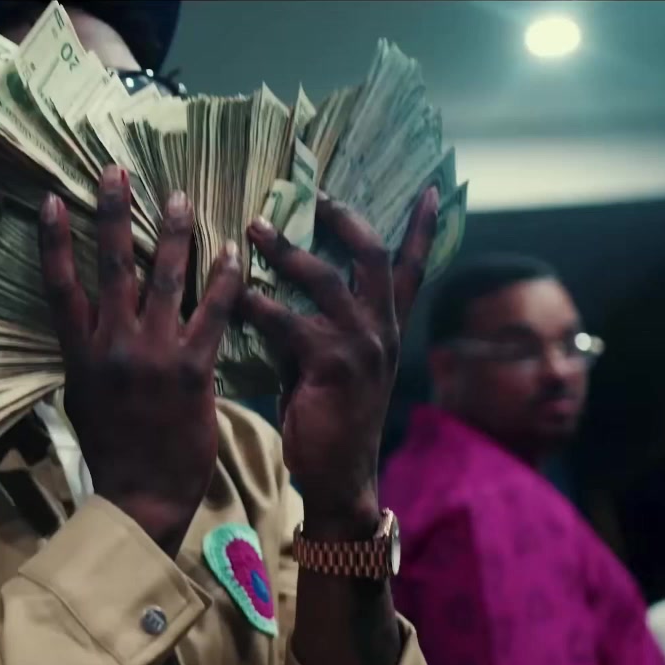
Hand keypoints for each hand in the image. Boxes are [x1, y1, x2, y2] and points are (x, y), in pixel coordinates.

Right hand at [39, 165, 243, 554]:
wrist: (142, 493)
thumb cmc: (111, 448)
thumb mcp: (80, 399)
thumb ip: (84, 356)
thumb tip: (82, 323)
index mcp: (80, 353)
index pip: (60, 286)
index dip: (55, 241)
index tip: (54, 200)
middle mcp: (112, 344)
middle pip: (111, 267)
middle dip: (113, 214)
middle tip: (118, 171)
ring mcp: (154, 353)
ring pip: (164, 279)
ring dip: (172, 233)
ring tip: (179, 196)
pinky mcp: (193, 369)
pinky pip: (212, 313)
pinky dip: (223, 280)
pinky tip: (231, 251)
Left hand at [239, 189, 439, 535]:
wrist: (340, 476)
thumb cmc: (328, 417)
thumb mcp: (329, 361)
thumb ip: (313, 322)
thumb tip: (272, 282)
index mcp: (389, 327)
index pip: (413, 267)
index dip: (424, 227)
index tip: (430, 187)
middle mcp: (384, 330)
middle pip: (373, 255)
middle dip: (343, 218)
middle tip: (311, 194)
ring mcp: (363, 346)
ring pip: (325, 278)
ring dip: (287, 249)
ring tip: (255, 228)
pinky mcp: (333, 365)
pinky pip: (289, 321)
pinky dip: (258, 303)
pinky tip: (234, 294)